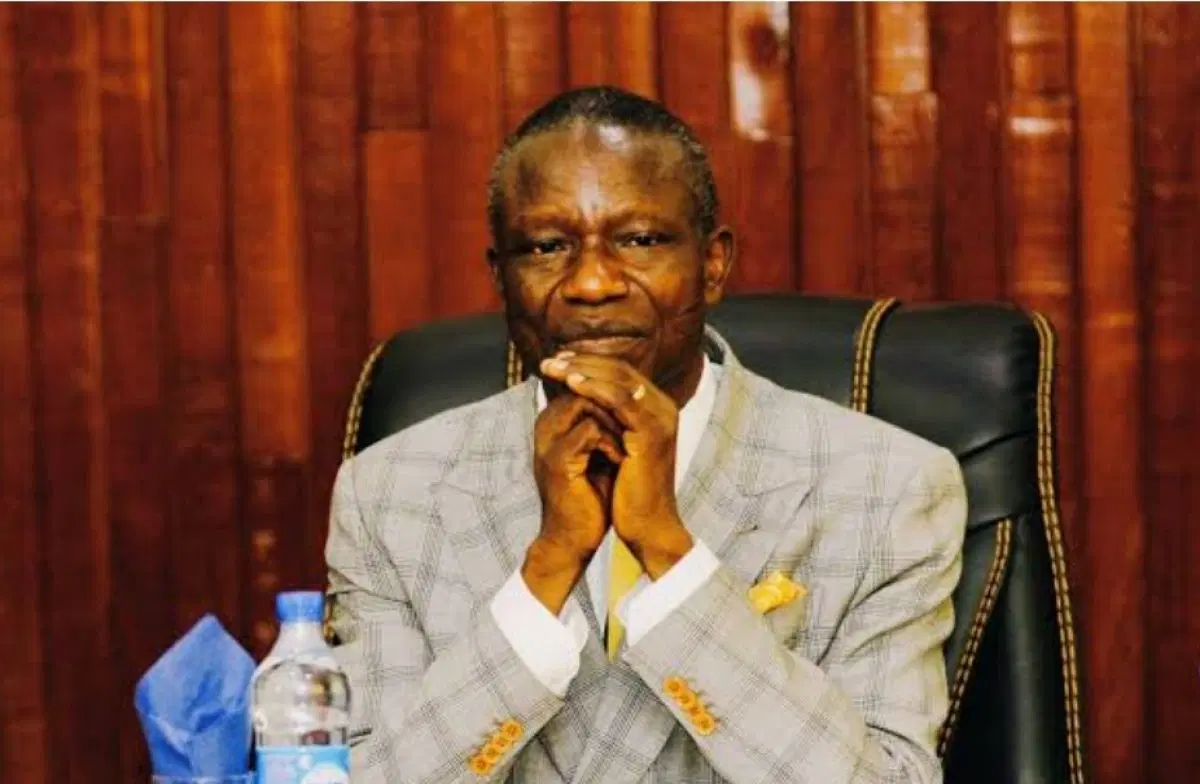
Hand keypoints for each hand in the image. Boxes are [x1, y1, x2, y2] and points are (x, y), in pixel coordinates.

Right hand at [522, 393, 623, 613]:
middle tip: (638, 422)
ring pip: (586, 401)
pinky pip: (590, 430)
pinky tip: (622, 459)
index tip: (637, 410)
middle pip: (583, 383)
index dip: (613, 387)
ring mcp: (548, 440)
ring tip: (630, 442)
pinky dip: (612, 442)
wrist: (576, 536)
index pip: (583, 379)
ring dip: (616, 419)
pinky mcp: (557, 460)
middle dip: (616, 399)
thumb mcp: (602, 450)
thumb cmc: (592, 494)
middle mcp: (546, 424)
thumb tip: (636, 392)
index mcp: (555, 420)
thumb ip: (609, 421)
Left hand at [539, 353, 693, 578]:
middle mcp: (662, 408)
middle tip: (551, 359)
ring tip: (555, 367)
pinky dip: (595, 388)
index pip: (620, 373)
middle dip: (582, 361)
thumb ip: (606, 421)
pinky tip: (572, 384)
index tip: (558, 361)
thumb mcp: (615, 448)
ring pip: (620, 379)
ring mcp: (660, 418)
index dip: (588, 363)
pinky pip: (620, 400)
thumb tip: (578, 400)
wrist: (647, 525)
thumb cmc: (629, 491)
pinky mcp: (652, 433)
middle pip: (620, 369)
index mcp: (655, 408)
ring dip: (584, 369)